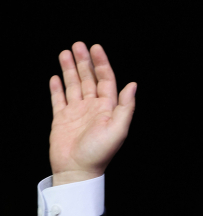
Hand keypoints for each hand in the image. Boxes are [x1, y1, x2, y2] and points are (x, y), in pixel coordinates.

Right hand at [49, 42, 136, 185]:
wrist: (77, 170)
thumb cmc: (99, 153)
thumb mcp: (118, 129)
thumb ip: (126, 106)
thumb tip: (133, 84)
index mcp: (108, 108)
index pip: (106, 80)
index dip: (101, 63)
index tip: (96, 48)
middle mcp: (93, 107)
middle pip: (89, 79)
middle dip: (84, 61)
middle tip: (78, 45)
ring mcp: (77, 112)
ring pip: (73, 85)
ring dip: (69, 70)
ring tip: (65, 53)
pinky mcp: (62, 119)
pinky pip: (58, 100)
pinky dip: (57, 88)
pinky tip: (55, 77)